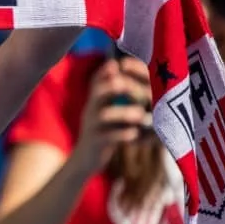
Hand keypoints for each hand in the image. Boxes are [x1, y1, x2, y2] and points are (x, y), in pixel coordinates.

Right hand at [69, 56, 152, 174]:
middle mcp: (90, 111)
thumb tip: (136, 83)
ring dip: (123, 113)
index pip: (96, 82)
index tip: (116, 64)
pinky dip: (122, 134)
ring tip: (139, 114)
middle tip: (127, 84)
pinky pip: (108, 137)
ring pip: (104, 116)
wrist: (85, 159)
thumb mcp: (106, 113)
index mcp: (94, 102)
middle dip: (112, 87)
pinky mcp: (96, 143)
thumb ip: (116, 100)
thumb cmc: (104, 133)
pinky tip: (134, 133)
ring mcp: (92, 127)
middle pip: (97, 94)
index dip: (105, 72)